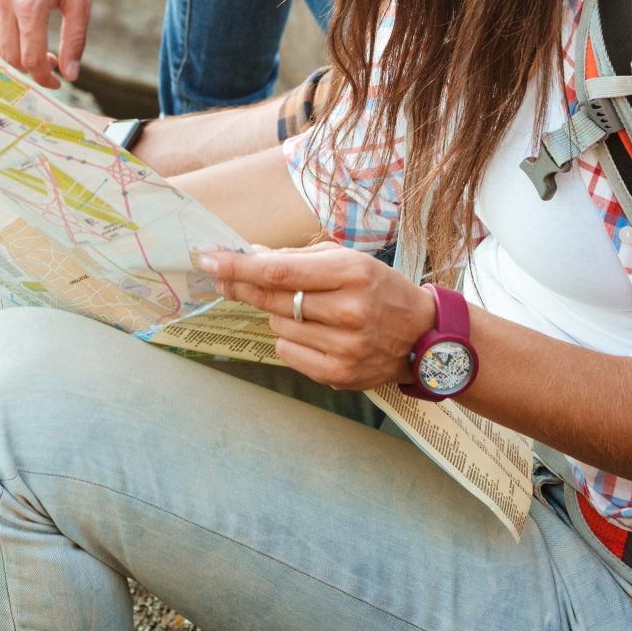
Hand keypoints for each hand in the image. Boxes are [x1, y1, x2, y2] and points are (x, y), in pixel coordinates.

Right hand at [0, 0, 91, 85]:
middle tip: (48, 62)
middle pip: (8, 55)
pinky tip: (8, 36)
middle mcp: (2, 0)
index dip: (43, 77)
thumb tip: (70, 75)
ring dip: (8, 55)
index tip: (55, 80)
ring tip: (29, 48)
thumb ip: (74, 40)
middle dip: (28, 68)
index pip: (30, 59)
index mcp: (30, 5)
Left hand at [197, 245, 438, 391]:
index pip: (280, 272)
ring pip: (278, 326)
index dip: (239, 267)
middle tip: (223, 277)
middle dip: (242, 287)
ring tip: (308, 310)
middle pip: (272, 300)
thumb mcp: (348, 260)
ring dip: (278, 314)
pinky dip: (289, 339)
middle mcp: (349, 312)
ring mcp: (345, 348)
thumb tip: (251, 256)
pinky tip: (313, 333)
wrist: (422, 335)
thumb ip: (299, 258)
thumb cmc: (379, 289)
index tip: (209, 260)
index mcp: (352, 274)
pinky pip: (288, 353)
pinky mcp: (339, 375)